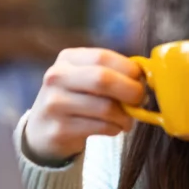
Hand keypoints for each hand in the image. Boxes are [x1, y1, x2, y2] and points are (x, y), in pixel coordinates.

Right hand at [24, 48, 145, 163]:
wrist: (42, 131)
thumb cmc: (75, 100)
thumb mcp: (85, 79)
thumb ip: (111, 74)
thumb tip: (145, 78)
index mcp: (66, 59)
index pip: (102, 57)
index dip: (128, 68)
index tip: (142, 79)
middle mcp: (56, 78)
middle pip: (102, 79)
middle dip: (130, 90)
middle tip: (141, 100)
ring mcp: (54, 104)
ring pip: (104, 108)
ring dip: (125, 116)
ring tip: (127, 120)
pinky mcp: (58, 130)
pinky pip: (100, 127)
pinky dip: (114, 129)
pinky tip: (112, 128)